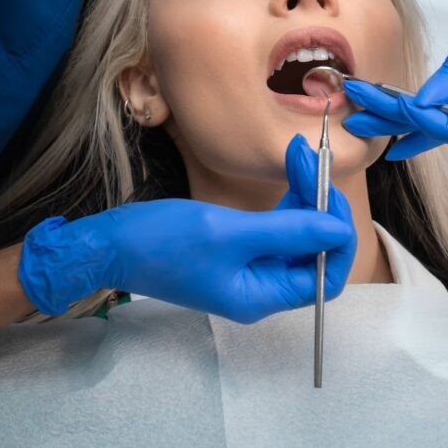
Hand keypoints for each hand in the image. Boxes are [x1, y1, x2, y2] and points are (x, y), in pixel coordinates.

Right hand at [18, 158, 356, 322]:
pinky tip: (285, 167)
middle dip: (319, 204)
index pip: (327, 276)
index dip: (338, 236)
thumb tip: (338, 229)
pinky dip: (283, 197)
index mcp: (262, 296)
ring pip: (294, 233)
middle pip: (313, 249)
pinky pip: (272, 226)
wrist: (109, 244)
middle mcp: (260, 287)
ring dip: (302, 194)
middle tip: (310, 158)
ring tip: (298, 152)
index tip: (332, 194)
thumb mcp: (227, 232)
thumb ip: (287, 231)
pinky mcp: (233, 250)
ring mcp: (247, 268)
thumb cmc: (162, 242)